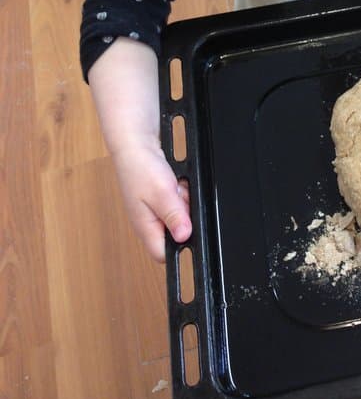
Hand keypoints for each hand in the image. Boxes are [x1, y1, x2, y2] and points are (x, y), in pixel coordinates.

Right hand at [111, 139, 191, 262]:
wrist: (135, 143)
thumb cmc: (140, 167)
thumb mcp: (162, 192)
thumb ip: (174, 216)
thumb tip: (184, 237)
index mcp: (145, 228)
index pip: (163, 255)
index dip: (180, 245)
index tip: (187, 227)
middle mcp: (149, 223)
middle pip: (176, 234)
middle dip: (185, 217)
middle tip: (180, 199)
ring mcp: (154, 210)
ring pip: (180, 216)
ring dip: (184, 202)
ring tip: (176, 187)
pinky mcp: (159, 199)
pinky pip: (178, 202)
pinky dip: (181, 193)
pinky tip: (176, 182)